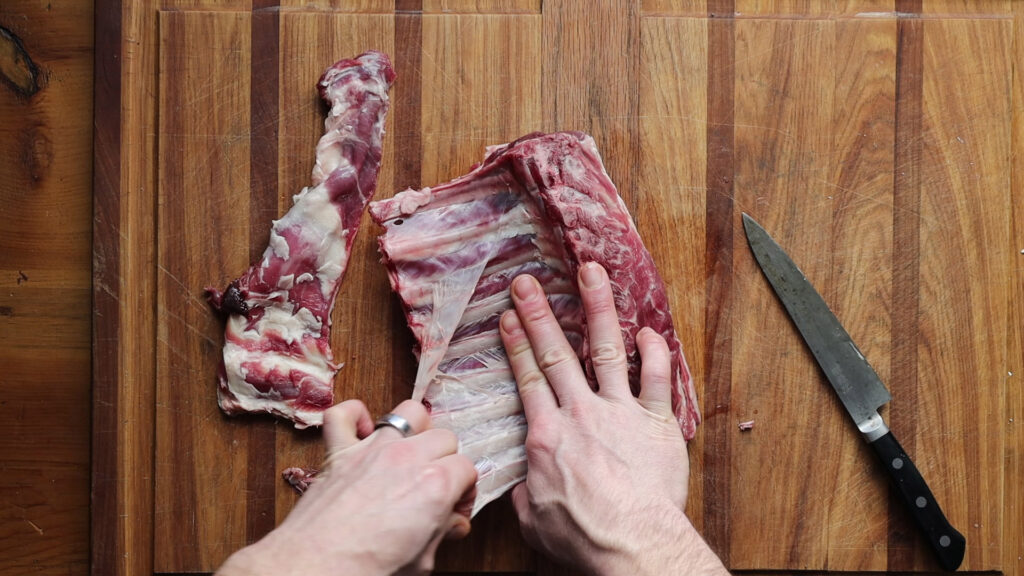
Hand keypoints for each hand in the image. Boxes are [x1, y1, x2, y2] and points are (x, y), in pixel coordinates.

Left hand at [216, 399, 476, 575]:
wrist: (316, 568)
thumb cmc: (367, 568)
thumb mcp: (421, 561)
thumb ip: (440, 534)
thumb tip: (451, 524)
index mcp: (435, 484)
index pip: (467, 469)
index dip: (464, 491)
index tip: (454, 510)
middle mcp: (407, 458)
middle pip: (445, 438)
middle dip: (445, 462)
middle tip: (435, 488)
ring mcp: (373, 449)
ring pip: (409, 412)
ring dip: (414, 430)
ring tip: (410, 453)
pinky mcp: (339, 452)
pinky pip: (344, 415)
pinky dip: (353, 417)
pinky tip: (362, 431)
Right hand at [499, 262, 727, 575]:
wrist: (632, 541)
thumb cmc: (584, 535)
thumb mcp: (533, 518)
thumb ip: (525, 491)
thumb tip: (522, 483)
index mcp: (547, 433)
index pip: (528, 377)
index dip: (517, 343)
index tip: (508, 316)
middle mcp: (582, 412)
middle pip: (556, 353)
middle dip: (539, 313)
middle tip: (528, 282)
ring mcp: (621, 412)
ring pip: (606, 349)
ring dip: (597, 307)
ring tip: (592, 273)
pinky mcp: (656, 422)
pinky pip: (656, 378)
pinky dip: (655, 352)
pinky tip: (649, 330)